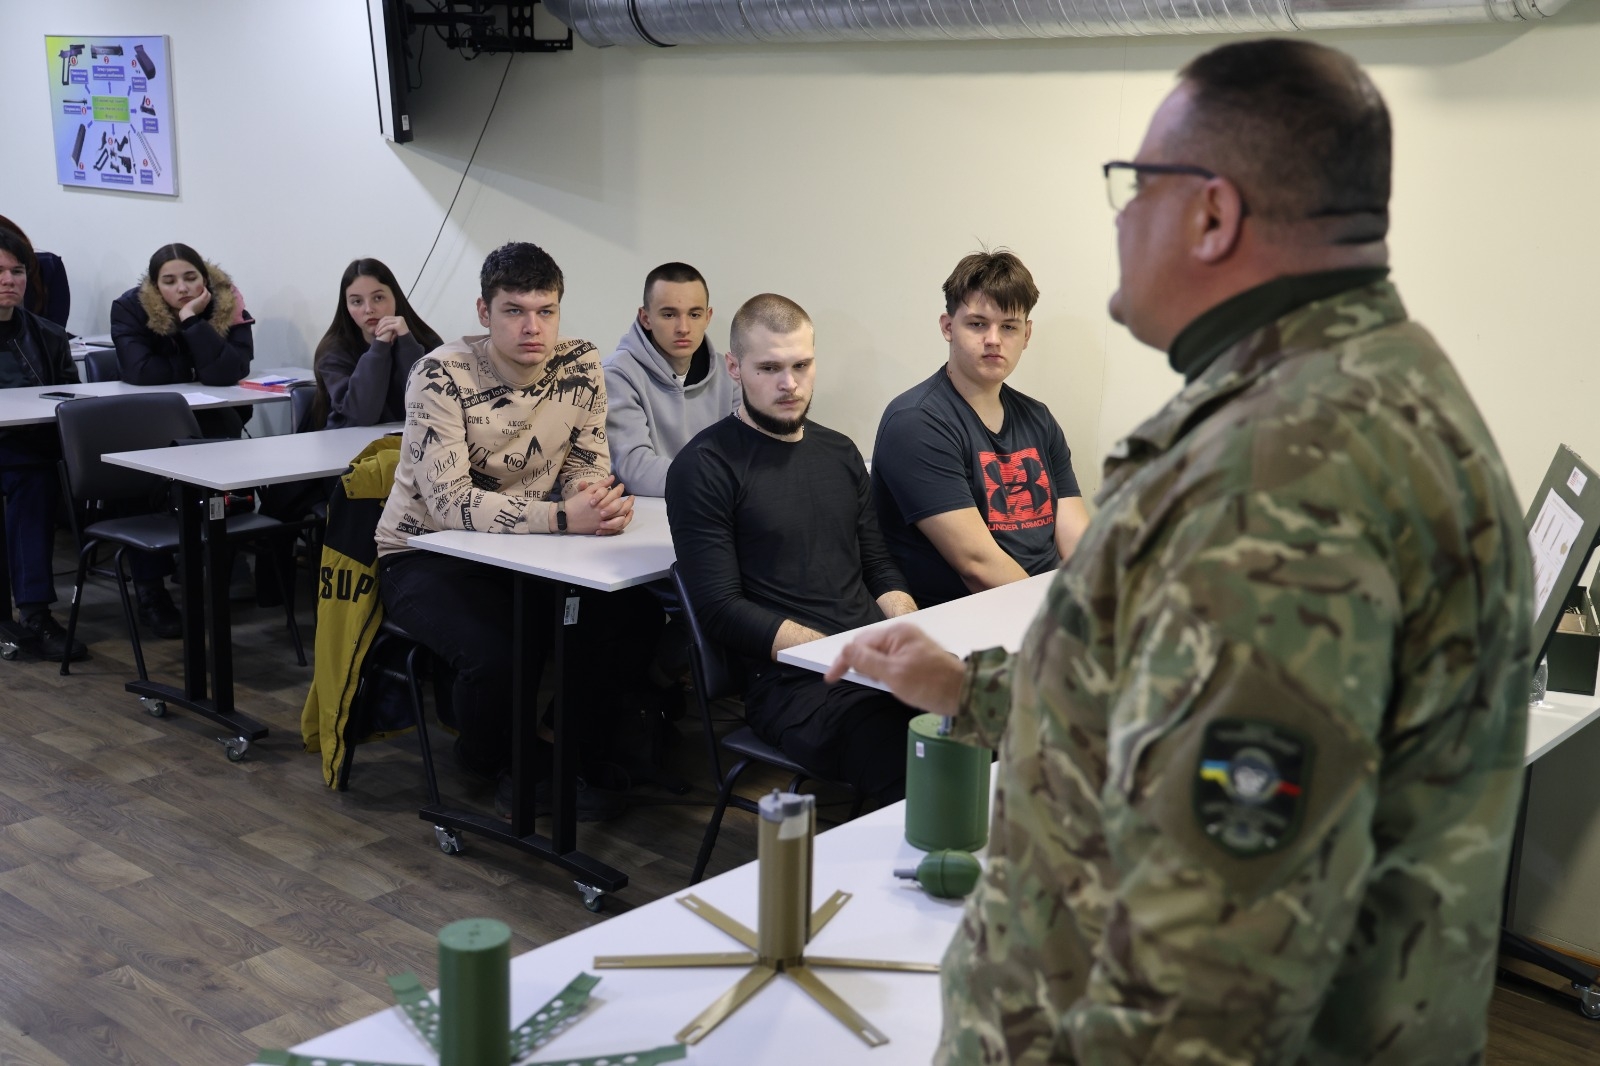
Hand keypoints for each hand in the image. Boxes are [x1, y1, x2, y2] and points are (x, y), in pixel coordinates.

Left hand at [178, 287, 211, 321]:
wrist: (187, 313)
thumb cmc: (186, 313)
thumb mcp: (188, 310)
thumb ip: (188, 307)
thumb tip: (184, 307)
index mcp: (201, 308)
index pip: (205, 302)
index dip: (204, 298)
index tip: (200, 294)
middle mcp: (204, 305)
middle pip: (208, 298)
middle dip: (206, 293)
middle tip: (203, 289)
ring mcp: (204, 302)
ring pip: (208, 295)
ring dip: (206, 290)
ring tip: (203, 287)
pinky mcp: (202, 298)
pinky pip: (206, 292)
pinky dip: (205, 289)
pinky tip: (202, 286)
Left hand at [375, 316, 408, 342]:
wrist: (408, 341)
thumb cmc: (400, 336)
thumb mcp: (394, 328)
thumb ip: (389, 325)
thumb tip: (380, 322)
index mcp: (398, 318)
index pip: (386, 317)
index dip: (380, 322)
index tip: (376, 328)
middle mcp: (399, 318)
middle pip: (385, 319)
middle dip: (379, 325)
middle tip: (375, 331)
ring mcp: (399, 321)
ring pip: (386, 323)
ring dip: (380, 328)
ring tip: (377, 333)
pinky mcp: (398, 325)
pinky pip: (388, 327)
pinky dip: (382, 330)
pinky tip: (379, 334)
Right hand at [563, 476, 632, 535]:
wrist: (565, 517)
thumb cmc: (576, 503)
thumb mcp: (587, 491)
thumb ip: (601, 484)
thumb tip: (612, 477)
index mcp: (599, 501)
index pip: (614, 493)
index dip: (620, 489)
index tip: (621, 486)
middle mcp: (603, 511)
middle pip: (620, 506)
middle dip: (628, 501)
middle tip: (631, 497)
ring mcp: (602, 521)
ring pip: (620, 517)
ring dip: (628, 511)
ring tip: (631, 506)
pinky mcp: (601, 528)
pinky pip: (615, 527)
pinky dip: (622, 521)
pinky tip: (625, 517)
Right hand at [824, 623, 963, 716]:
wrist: (963, 694)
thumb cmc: (931, 685)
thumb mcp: (893, 675)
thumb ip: (866, 661)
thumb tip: (845, 650)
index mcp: (896, 633)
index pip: (859, 643)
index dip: (843, 660)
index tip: (830, 678)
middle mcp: (902, 633)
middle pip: (868, 646)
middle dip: (863, 666)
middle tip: (873, 683)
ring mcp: (910, 643)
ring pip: (879, 655)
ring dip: (876, 671)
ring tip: (889, 685)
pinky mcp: (915, 654)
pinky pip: (891, 660)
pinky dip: (887, 672)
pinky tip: (896, 683)